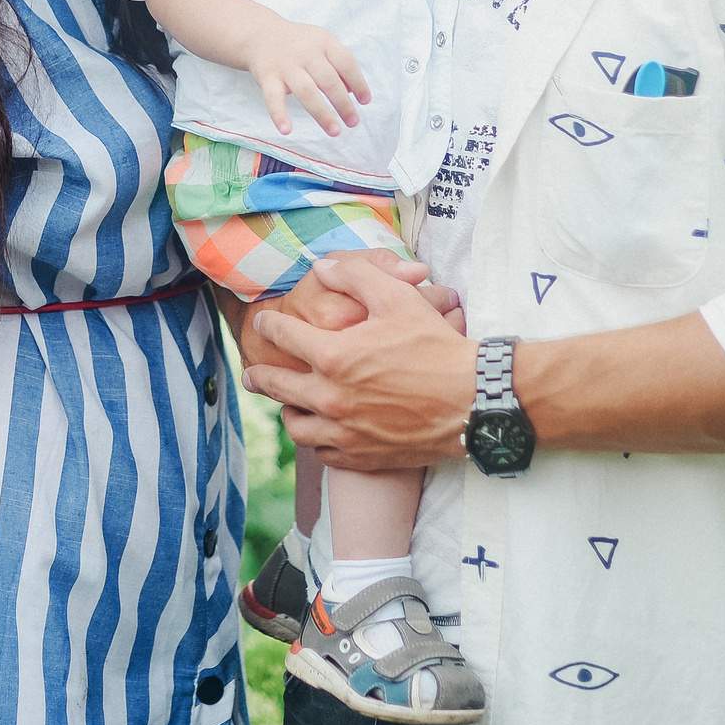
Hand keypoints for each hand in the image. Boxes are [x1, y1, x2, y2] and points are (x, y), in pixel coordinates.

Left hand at [242, 254, 476, 471]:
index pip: (284, 337)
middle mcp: (330, 398)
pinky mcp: (362, 457)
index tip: (264, 322)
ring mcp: (344, 433)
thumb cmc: (436, 346)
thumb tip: (323, 267)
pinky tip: (321, 431)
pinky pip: (324, 453)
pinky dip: (317, 441)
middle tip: (252, 374)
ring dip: (288, 412)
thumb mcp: (397, 297)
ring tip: (287, 406)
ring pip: (297, 427)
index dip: (270, 325)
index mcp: (333, 357)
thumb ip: (355, 276)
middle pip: (278, 387)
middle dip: (260, 376)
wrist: (473, 401)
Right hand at [243, 19, 370, 134]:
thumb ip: (339, 64)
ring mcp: (286, 66)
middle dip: (343, 104)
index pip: (346, 63)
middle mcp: (306, 53)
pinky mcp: (268, 77)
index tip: (364, 101)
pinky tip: (287, 130)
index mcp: (323, 42)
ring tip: (335, 131)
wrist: (260, 35)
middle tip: (353, 122)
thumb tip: (353, 91)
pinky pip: (273, 98)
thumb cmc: (299, 44)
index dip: (358, 83)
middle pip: (329, 80)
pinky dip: (279, 114)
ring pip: (306, 91)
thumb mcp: (322, 44)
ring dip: (322, 114)